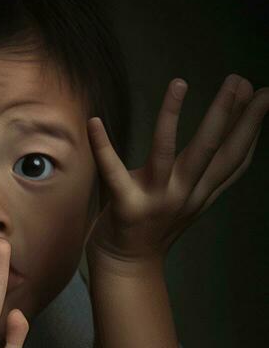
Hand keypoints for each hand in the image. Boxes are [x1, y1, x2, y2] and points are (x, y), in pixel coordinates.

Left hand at [87, 74, 267, 268]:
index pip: (235, 156)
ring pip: (169, 153)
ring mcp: (156, 201)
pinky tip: (95, 122)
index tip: (265, 93)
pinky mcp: (124, 207)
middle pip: (212, 150)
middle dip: (228, 114)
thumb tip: (225, 137)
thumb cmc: (154, 225)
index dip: (252, 126)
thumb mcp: (191, 199)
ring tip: (180, 82)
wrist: (127, 267)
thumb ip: (208, 173)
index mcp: (202, 192)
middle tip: (239, 80)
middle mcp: (185, 195)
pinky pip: (112, 172)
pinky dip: (102, 147)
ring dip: (173, 116)